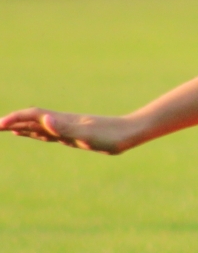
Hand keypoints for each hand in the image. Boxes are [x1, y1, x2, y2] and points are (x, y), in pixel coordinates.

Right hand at [1, 108, 145, 154]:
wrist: (131, 133)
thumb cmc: (111, 136)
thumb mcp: (87, 135)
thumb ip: (65, 128)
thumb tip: (46, 120)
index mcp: (62, 121)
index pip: (33, 116)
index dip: (15, 119)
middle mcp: (63, 122)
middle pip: (32, 120)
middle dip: (13, 122)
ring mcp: (68, 128)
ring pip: (39, 126)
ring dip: (22, 126)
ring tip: (8, 128)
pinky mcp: (74, 135)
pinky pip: (50, 133)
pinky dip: (37, 132)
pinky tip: (33, 133)